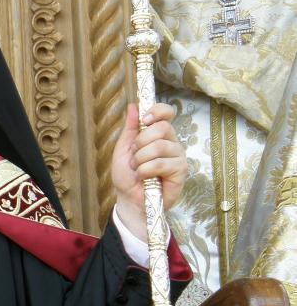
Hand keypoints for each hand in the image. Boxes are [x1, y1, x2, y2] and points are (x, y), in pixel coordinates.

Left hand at [111, 103, 186, 240]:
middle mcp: (171, 142)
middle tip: (135, 156)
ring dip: (140, 160)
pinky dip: (145, 171)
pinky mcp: (181, 170)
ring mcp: (178, 156)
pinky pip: (161, 163)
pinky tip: (144, 178)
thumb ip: (130, 128)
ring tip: (138, 170)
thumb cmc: (127, 176)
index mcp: (158, 134)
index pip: (167, 113)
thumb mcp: (123, 149)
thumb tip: (133, 106)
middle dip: (141, 142)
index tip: (145, 118)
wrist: (129, 199)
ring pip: (159, 146)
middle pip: (162, 127)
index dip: (158, 110)